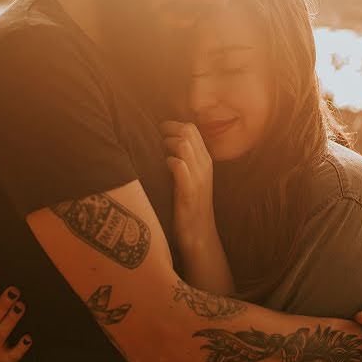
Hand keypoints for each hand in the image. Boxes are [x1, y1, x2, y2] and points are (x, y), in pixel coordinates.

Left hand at [159, 121, 214, 246]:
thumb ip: (186, 161)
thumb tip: (167, 145)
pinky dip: (168, 161)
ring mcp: (198, 178)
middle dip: (168, 130)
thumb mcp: (193, 180)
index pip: (193, 129)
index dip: (173, 125)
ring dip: (167, 144)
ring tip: (160, 153)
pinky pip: (178, 166)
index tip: (160, 131)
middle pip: (188, 131)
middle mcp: (204, 166)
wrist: (200, 236)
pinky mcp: (188, 191)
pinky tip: (163, 167)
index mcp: (206, 161)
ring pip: (183, 144)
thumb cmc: (191, 207)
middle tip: (156, 138)